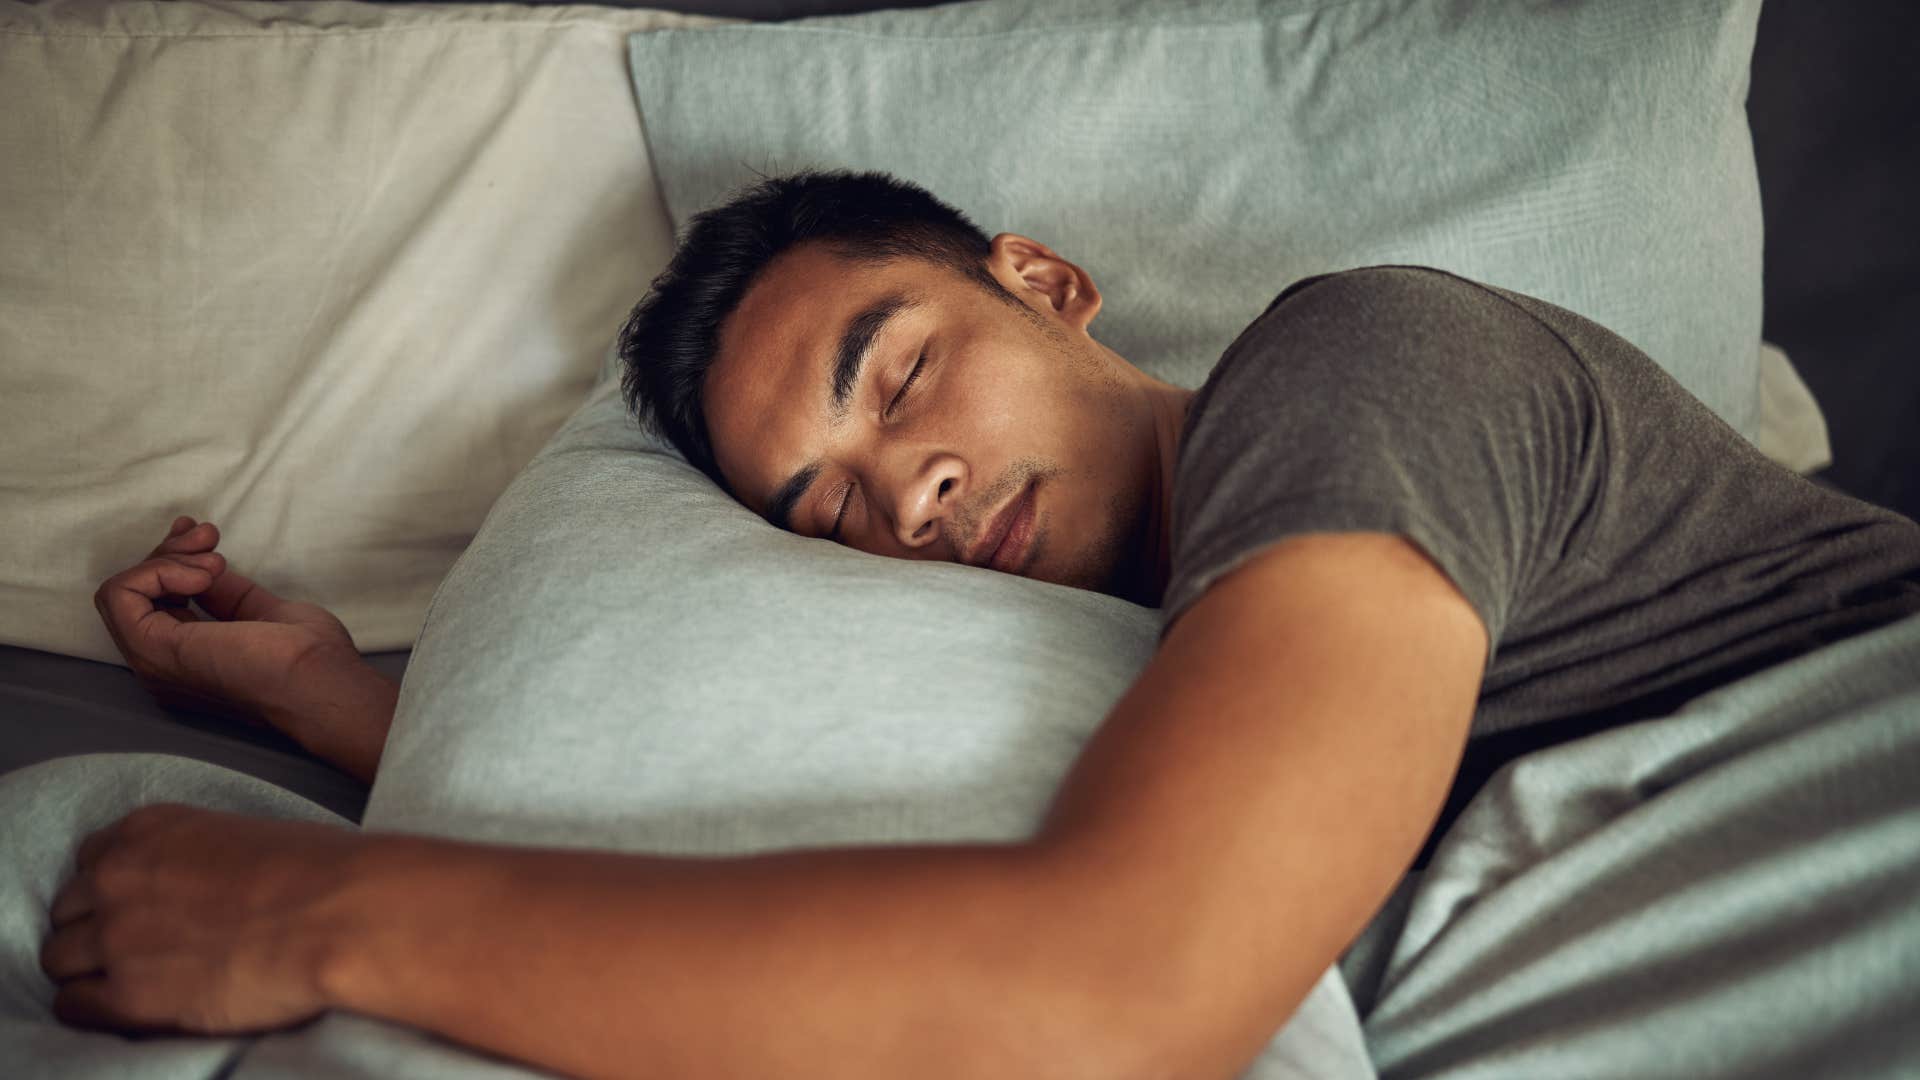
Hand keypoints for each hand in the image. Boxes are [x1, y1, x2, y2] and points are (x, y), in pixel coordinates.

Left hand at [39, 803, 367, 1033]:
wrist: (342, 914)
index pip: (92, 860)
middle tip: (135, 946)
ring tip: (131, 980)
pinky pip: (74, 1006)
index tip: (133, 905)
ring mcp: (118, 937)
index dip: (113, 888)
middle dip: (95, 928)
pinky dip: (91, 1008)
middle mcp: (119, 877)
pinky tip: (123, 1007)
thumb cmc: (320, 871)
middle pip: (69, 909)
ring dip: (90, 969)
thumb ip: (199, 854)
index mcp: (150, 830)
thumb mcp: (247, 834)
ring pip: (60, 958)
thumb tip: (199, 887)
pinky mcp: (129, 996)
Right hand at [94, 516, 364, 728]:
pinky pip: (119, 595)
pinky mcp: (152, 652)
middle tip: (209, 536)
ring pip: (123, 591)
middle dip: (170, 552)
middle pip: (138, 594)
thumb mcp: (260, 612)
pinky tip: (201, 575)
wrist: (318, 681)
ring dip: (167, 559)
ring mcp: (153, 663)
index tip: (208, 538)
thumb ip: (225, 594)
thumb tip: (204, 567)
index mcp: (187, 661)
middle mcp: (162, 666)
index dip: (174, 562)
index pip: (155, 603)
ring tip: (215, 559)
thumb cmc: (306, 656)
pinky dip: (156, 572)